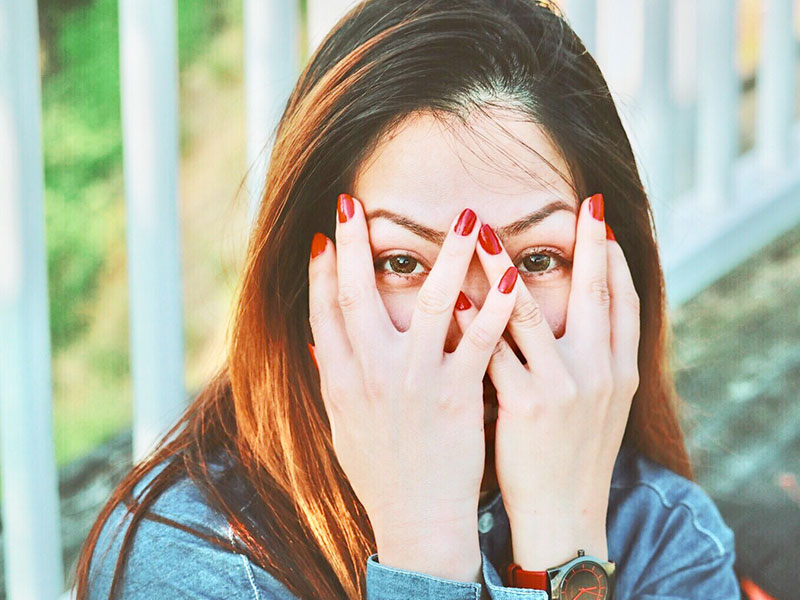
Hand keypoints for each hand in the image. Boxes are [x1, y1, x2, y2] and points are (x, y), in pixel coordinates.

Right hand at [307, 194, 519, 581]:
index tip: (325, 232)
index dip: (321, 268)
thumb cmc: (380, 473)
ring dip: (446, 255)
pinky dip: (494, 305)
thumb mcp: (342, 426)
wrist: (416, 521)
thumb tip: (319, 340)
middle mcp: (372, 373)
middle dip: (354, 244)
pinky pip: (479, 340)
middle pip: (358, 295)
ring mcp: (415, 381)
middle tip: (356, 203)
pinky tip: (510, 274)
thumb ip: (331, 379)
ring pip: (430, 303)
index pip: (323, 310)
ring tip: (463, 218)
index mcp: (340, 379)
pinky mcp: (457, 395)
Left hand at [453, 193, 639, 568]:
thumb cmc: (575, 456)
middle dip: (586, 244)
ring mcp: (565, 388)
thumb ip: (593, 359)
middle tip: (576, 203)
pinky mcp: (528, 405)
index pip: (624, 299)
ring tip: (480, 232)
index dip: (614, 256)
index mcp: (621, 370)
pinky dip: (473, 320)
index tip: (598, 220)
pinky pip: (494, 351)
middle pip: (594, 292)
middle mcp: (601, 372)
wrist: (564, 516)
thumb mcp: (601, 406)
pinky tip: (452, 294)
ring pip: (529, 312)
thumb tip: (580, 317)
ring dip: (503, 267)